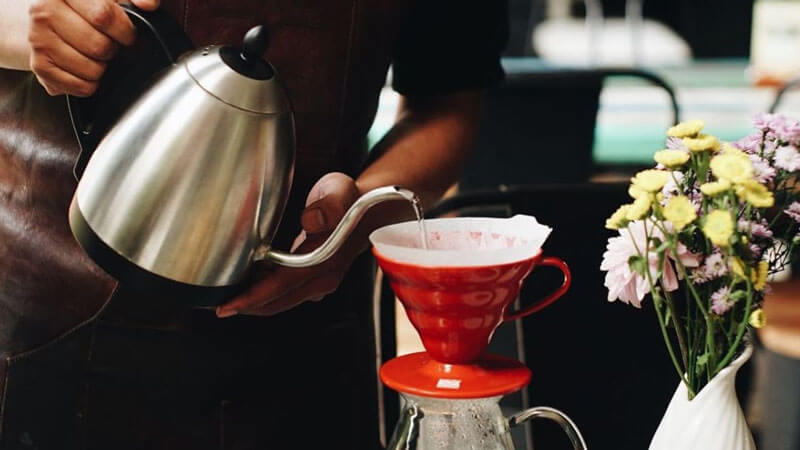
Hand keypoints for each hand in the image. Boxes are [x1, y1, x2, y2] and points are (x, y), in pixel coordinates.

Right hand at [28, 0, 159, 95]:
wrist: (50, 21)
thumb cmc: (87, 8)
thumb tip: (149, 4)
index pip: (103, 16)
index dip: (124, 30)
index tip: (126, 33)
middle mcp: (44, 12)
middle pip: (99, 46)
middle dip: (113, 49)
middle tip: (108, 44)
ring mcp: (38, 39)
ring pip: (92, 70)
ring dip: (102, 67)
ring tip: (95, 55)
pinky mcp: (39, 67)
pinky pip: (81, 87)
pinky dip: (91, 83)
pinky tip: (85, 68)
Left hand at [216, 172, 361, 317]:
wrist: (368, 213)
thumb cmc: (350, 201)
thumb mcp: (340, 190)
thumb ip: (329, 203)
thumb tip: (311, 221)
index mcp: (326, 260)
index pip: (283, 285)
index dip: (253, 297)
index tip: (226, 306)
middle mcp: (322, 278)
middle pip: (277, 301)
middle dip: (246, 306)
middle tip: (215, 304)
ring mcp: (319, 284)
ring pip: (279, 301)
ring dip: (253, 301)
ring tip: (226, 295)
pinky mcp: (313, 283)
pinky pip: (284, 294)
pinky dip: (263, 293)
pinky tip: (247, 283)